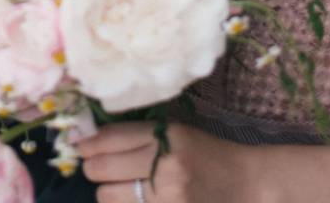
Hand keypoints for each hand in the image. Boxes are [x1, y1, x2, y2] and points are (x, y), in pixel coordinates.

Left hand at [76, 122, 258, 202]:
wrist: (248, 184)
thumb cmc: (208, 154)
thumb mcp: (177, 133)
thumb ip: (138, 135)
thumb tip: (90, 141)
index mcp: (167, 136)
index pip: (110, 138)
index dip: (88, 144)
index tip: (82, 147)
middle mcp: (166, 165)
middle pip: (102, 168)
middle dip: (92, 168)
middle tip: (97, 168)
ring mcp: (169, 196)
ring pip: (108, 196)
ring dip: (107, 192)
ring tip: (118, 187)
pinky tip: (134, 199)